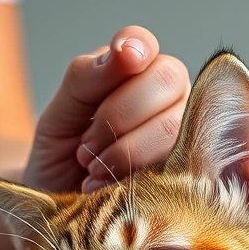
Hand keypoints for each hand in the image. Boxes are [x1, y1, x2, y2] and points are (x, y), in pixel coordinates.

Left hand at [24, 26, 190, 193]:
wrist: (59, 203)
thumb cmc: (62, 153)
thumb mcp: (61, 112)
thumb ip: (87, 77)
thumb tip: (128, 50)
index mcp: (136, 71)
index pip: (145, 46)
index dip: (136, 48)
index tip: (125, 59)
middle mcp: (168, 96)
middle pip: (166, 80)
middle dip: (118, 115)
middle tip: (85, 146)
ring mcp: (184, 132)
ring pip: (171, 125)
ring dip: (122, 152)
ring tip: (92, 169)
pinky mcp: (189, 171)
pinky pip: (173, 164)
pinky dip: (131, 177)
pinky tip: (106, 186)